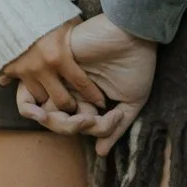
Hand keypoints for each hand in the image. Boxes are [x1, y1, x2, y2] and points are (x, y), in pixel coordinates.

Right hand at [0, 19, 109, 126]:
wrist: (13, 4)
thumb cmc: (46, 11)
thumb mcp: (68, 22)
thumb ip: (79, 39)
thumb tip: (98, 48)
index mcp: (59, 56)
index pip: (81, 84)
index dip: (93, 96)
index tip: (101, 103)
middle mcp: (41, 67)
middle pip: (60, 100)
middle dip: (71, 106)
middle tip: (77, 106)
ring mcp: (24, 70)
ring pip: (39, 98)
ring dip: (48, 99)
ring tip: (56, 96)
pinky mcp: (9, 69)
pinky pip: (16, 88)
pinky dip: (25, 90)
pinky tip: (33, 92)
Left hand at [62, 17, 155, 151]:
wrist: (137, 34)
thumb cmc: (137, 64)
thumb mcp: (129, 103)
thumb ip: (113, 127)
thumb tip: (100, 153)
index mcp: (83, 96)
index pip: (71, 124)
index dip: (90, 130)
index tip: (114, 119)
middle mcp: (69, 88)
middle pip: (56, 122)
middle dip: (75, 129)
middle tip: (96, 122)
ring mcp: (61, 78)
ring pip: (50, 114)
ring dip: (73, 125)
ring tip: (92, 118)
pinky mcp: (57, 67)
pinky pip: (49, 98)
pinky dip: (71, 111)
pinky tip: (93, 108)